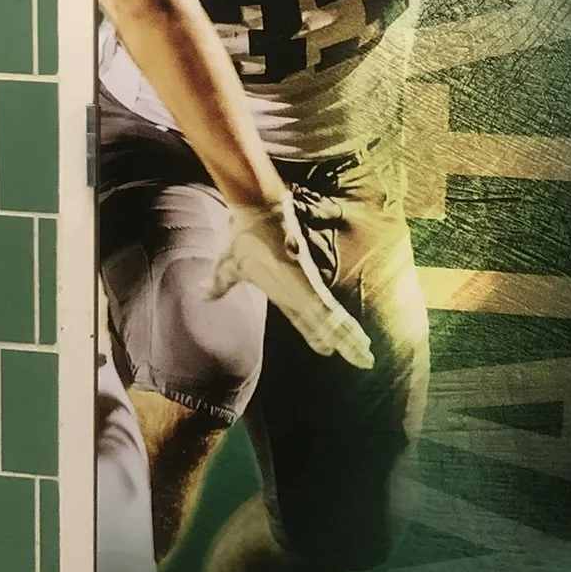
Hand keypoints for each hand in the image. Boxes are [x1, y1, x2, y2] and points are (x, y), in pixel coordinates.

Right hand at [206, 198, 374, 369]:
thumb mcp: (227, 268)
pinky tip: (356, 340)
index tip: (329, 350)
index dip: (317, 335)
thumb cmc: (243, 235)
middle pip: (326, 324)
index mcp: (285, 290)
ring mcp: (306, 288)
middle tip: (365, 361)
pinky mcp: (308, 285)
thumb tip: (203, 293)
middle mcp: (301, 291)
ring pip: (333, 322)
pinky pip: (328, 312)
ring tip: (367, 358)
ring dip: (350, 341)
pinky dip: (342, 328)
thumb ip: (218, 284)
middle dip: (345, 343)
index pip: (305, 319)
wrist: (253, 210)